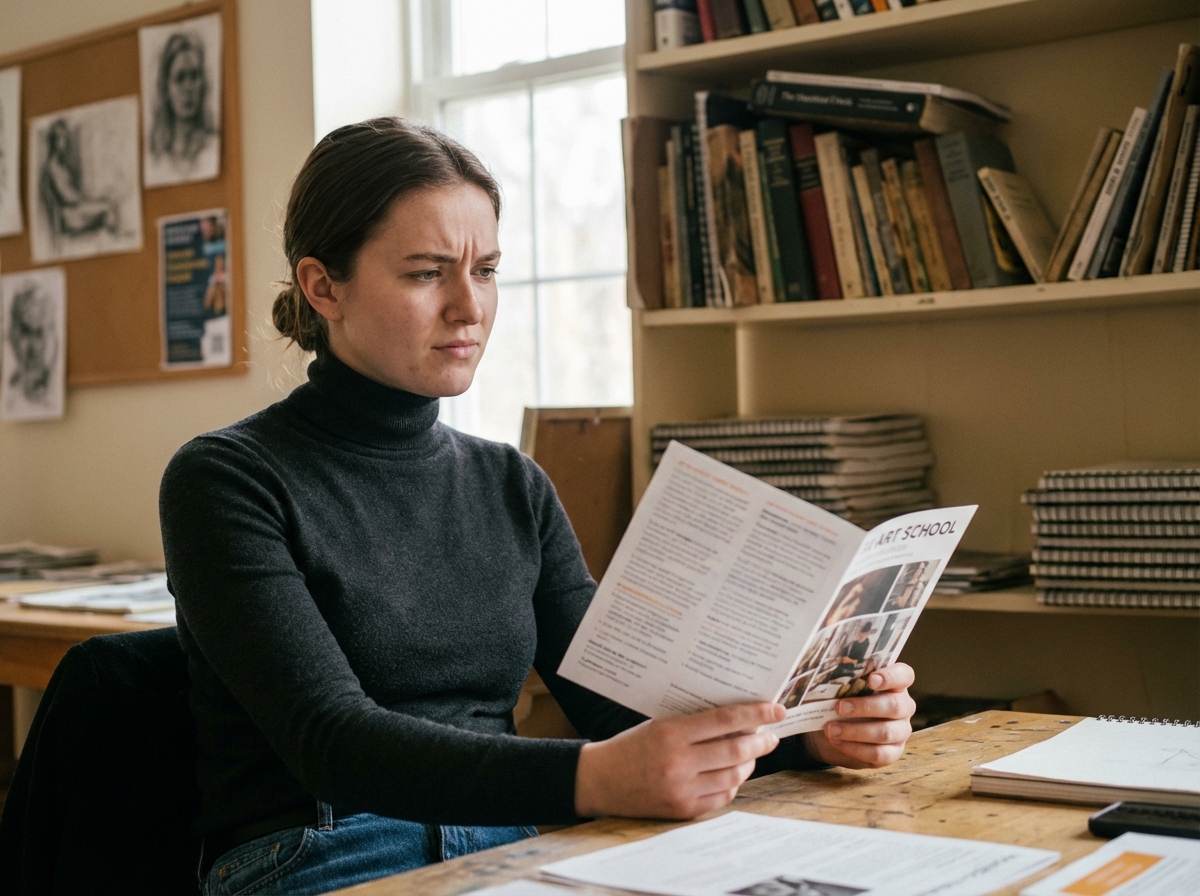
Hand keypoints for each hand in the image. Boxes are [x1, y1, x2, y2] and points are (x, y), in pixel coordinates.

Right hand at [575, 702, 784, 819]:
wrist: (599, 780)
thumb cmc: (631, 745)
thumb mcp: (659, 724)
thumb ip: (695, 723)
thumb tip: (738, 720)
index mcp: (671, 733)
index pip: (725, 720)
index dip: (756, 715)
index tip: (777, 710)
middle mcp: (678, 762)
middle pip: (736, 751)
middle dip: (761, 742)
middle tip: (771, 736)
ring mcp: (681, 789)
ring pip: (733, 776)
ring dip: (749, 763)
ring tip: (751, 753)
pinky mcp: (682, 810)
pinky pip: (721, 797)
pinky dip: (732, 784)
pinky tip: (732, 773)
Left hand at [801, 662, 915, 768]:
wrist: (834, 730)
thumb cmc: (841, 700)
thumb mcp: (841, 687)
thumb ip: (842, 679)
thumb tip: (820, 674)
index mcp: (895, 683)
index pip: (904, 675)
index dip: (891, 676)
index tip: (871, 679)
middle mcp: (903, 706)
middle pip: (894, 706)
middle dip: (865, 707)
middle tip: (839, 707)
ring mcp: (900, 731)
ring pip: (885, 732)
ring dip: (855, 731)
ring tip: (830, 729)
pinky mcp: (893, 752)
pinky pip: (879, 753)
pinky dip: (855, 748)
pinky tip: (837, 742)